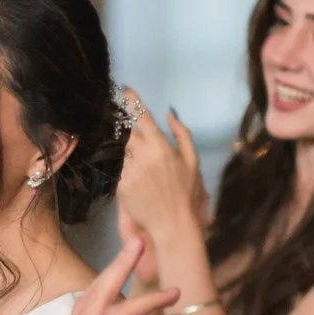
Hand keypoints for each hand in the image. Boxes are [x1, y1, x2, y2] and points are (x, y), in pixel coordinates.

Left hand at [112, 89, 204, 251]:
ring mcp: (129, 170)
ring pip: (125, 151)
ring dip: (134, 155)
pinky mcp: (120, 184)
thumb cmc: (187, 193)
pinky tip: (142, 183)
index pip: (141, 117)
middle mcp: (141, 155)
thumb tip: (170, 114)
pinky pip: (122, 169)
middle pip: (131, 134)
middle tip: (148, 150)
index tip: (124, 90)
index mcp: (160, 146)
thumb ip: (182, 134)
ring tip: (149, 172)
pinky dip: (129, 171)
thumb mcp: (192, 161)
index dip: (132, 101)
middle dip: (136, 135)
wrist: (172, 224)